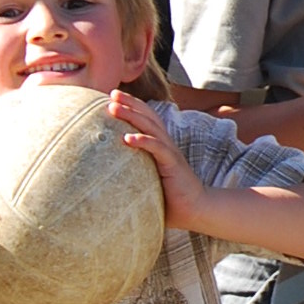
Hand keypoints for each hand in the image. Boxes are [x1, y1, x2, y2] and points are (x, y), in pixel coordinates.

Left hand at [109, 88, 204, 231]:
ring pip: (151, 127)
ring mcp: (170, 152)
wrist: (196, 209)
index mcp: (161, 145)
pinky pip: (157, 148)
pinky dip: (143, 140)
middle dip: (130, 103)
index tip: (113, 97)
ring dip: (132, 115)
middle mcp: (166, 144)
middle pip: (148, 116)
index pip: (147, 118)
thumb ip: (134, 175)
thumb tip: (107, 183)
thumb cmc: (171, 199)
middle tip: (112, 93)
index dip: (133, 105)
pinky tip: (128, 138)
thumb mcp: (149, 180)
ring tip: (114, 108)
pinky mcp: (173, 164)